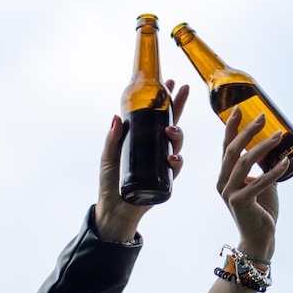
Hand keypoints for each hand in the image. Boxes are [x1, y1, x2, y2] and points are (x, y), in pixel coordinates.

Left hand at [94, 80, 188, 242]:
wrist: (114, 210)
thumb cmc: (111, 181)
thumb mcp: (108, 155)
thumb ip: (112, 138)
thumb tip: (116, 117)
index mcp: (144, 138)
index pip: (158, 114)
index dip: (166, 98)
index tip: (170, 82)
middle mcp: (157, 147)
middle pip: (174, 121)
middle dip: (180, 105)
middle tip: (184, 90)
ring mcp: (163, 162)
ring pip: (177, 142)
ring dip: (178, 133)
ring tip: (171, 129)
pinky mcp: (166, 179)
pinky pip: (177, 167)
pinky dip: (177, 162)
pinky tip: (171, 159)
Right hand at [217, 106, 289, 260]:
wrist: (260, 239)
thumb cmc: (261, 210)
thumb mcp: (260, 183)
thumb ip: (261, 167)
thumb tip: (273, 147)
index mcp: (225, 176)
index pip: (227, 146)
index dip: (232, 127)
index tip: (239, 109)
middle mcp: (223, 182)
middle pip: (233, 150)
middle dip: (247, 131)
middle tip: (262, 117)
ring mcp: (230, 192)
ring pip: (244, 162)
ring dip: (262, 146)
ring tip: (278, 135)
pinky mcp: (240, 202)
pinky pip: (259, 181)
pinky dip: (273, 171)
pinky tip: (285, 162)